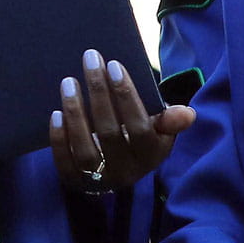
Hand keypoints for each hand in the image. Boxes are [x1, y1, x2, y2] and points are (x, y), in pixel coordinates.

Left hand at [49, 48, 194, 192]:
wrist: (115, 168)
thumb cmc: (138, 136)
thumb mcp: (159, 130)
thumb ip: (170, 120)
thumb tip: (187, 114)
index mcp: (150, 155)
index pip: (140, 126)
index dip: (126, 96)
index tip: (114, 65)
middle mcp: (127, 171)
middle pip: (110, 132)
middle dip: (99, 92)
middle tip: (90, 59)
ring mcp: (100, 180)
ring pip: (86, 149)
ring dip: (76, 113)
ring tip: (69, 82)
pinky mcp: (75, 182)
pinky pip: (65, 163)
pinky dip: (59, 138)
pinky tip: (56, 113)